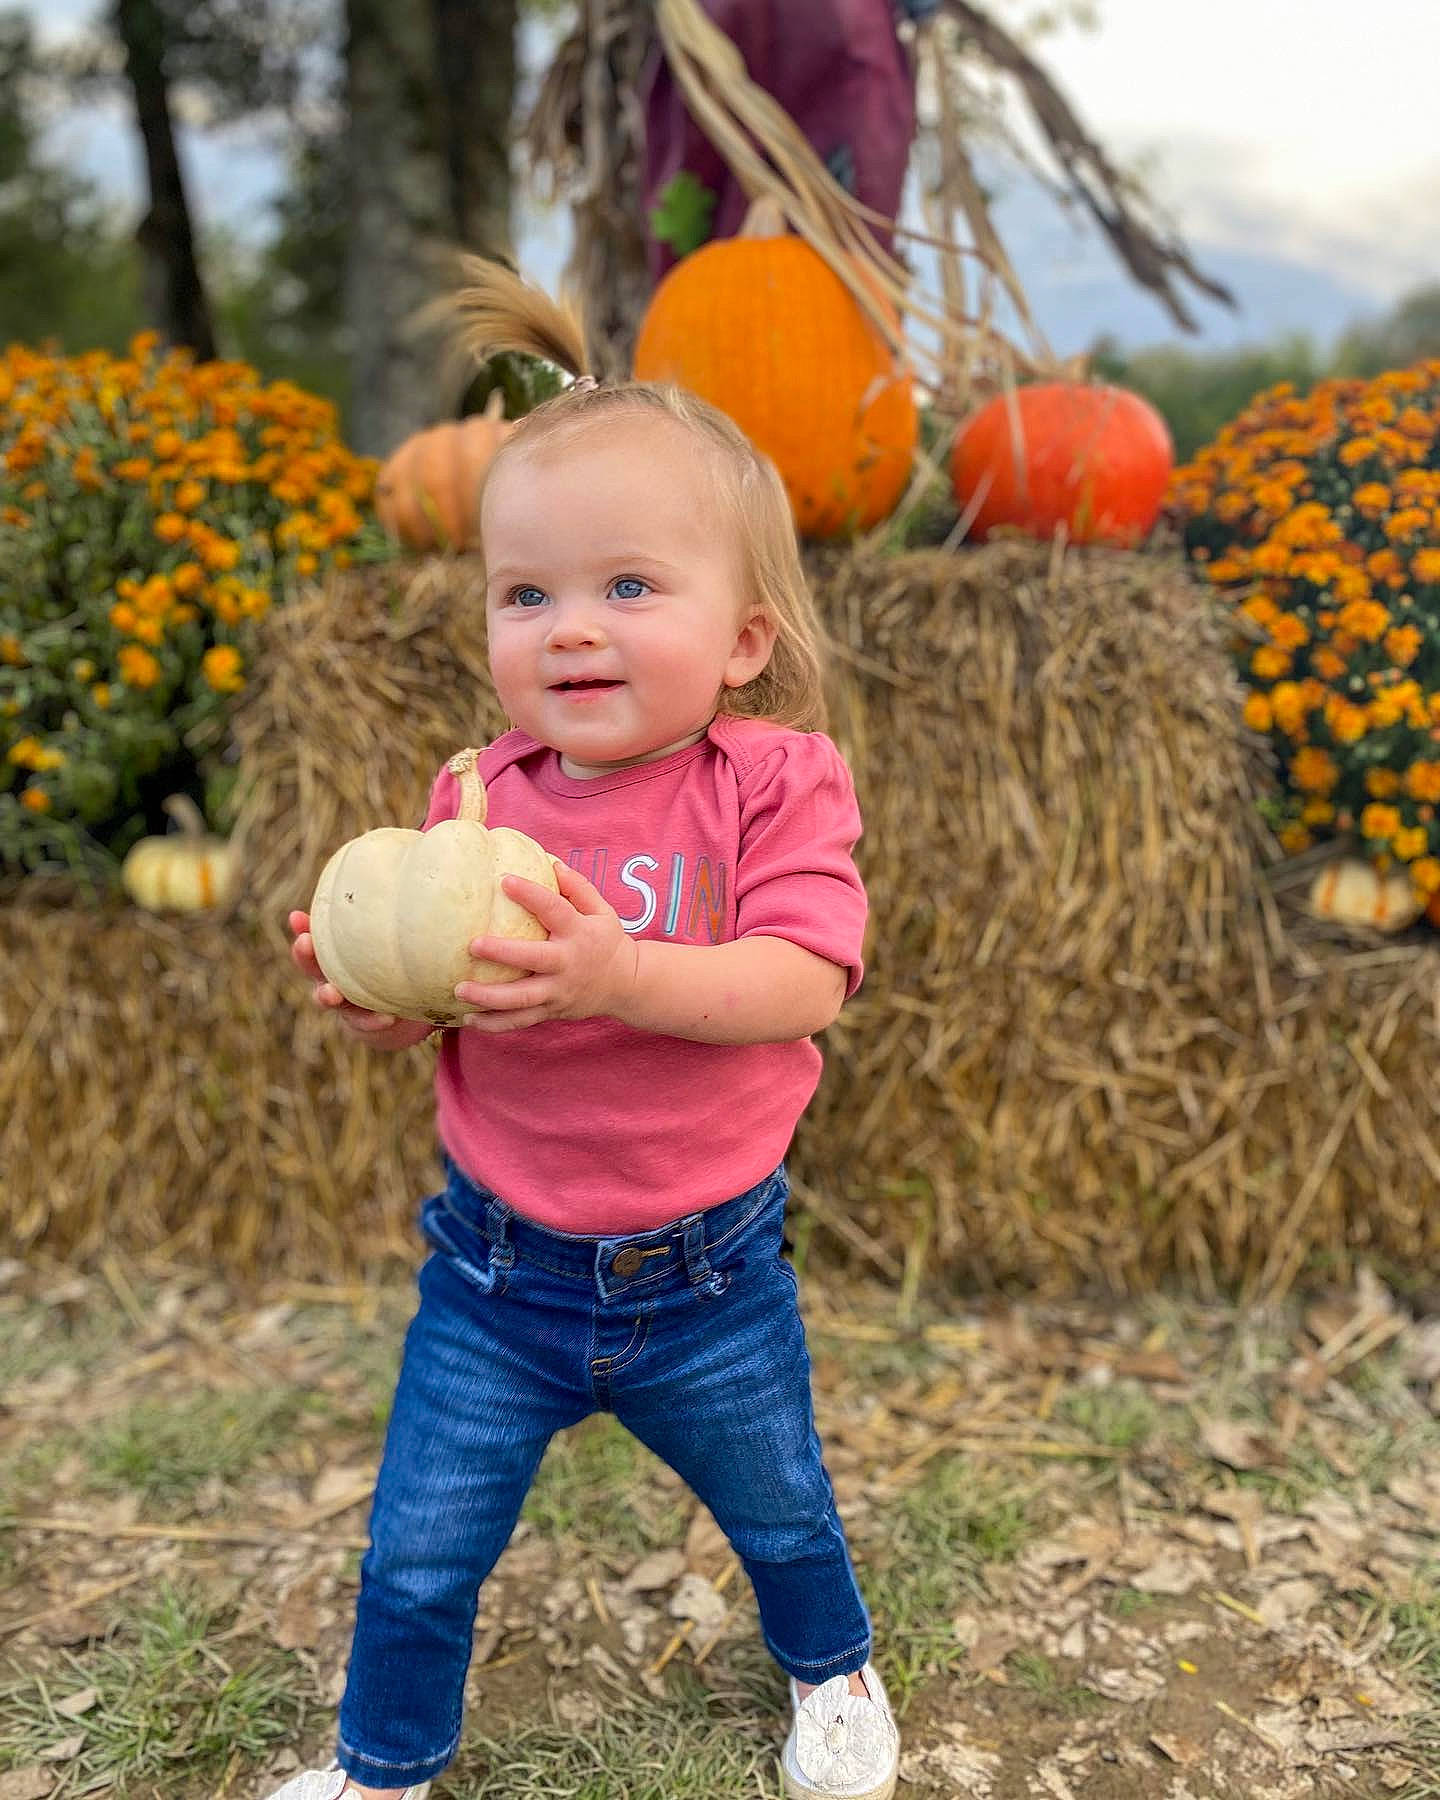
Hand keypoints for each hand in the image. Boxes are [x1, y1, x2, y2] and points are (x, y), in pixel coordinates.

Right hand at [288, 908, 413, 1038]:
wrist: (398, 1011)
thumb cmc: (391, 965)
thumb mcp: (388, 941)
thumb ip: (389, 915)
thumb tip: (404, 859)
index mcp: (336, 956)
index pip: (314, 939)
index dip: (302, 928)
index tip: (296, 917)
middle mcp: (333, 979)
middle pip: (311, 967)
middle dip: (305, 955)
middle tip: (305, 943)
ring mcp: (346, 1004)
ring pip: (330, 1000)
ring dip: (327, 995)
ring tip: (331, 993)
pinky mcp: (364, 1025)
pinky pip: (365, 1024)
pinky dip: (373, 1021)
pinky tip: (386, 1017)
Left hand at [453, 862, 638, 1032]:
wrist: (627, 985)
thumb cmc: (606, 941)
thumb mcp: (602, 911)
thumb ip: (579, 887)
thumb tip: (551, 863)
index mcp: (579, 934)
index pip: (554, 910)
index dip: (530, 895)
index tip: (504, 880)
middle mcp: (568, 964)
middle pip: (534, 960)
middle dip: (503, 954)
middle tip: (472, 945)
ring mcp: (558, 992)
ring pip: (523, 999)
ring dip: (490, 997)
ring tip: (460, 990)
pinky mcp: (551, 1011)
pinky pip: (521, 1021)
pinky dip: (495, 1024)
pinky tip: (469, 1020)